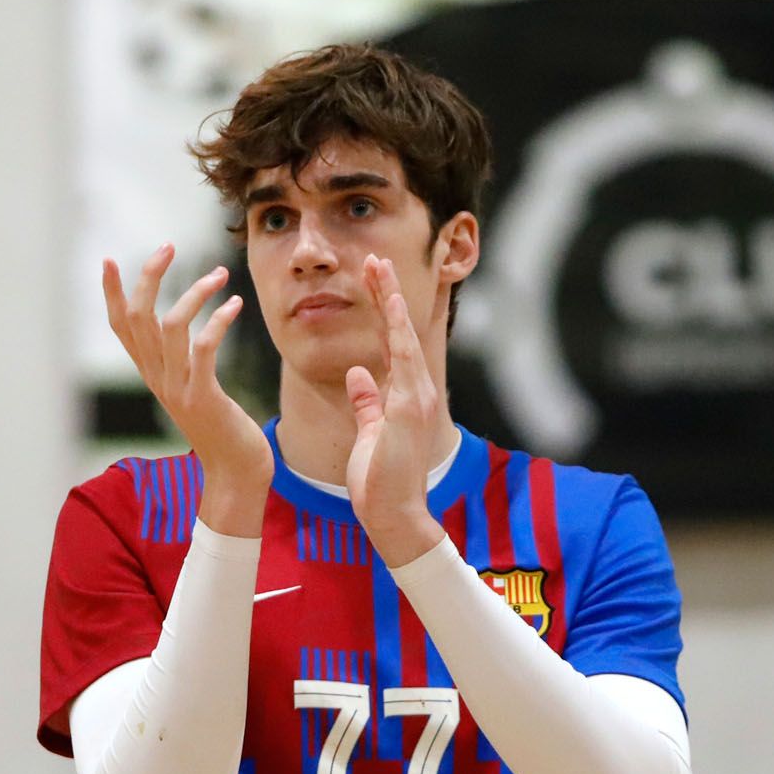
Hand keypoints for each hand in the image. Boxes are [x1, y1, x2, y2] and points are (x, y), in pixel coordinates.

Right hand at [102, 245, 270, 535]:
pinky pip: (204, 347)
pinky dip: (218, 320)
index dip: (112, 293)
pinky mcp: (203, 397)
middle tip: (169, 246)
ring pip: (170, 326)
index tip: (110, 260)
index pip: (120, 327)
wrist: (234, 474)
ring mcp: (177, 389)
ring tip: (221, 274)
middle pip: (138, 318)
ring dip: (195, 292)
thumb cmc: (221, 430)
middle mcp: (157, 379)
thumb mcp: (193, 390)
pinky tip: (235, 304)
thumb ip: (182, 363)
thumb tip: (181, 331)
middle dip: (149, 277)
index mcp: (152, 375)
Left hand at [345, 255, 449, 565]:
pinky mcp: (410, 407)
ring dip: (390, 300)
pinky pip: (402, 360)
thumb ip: (367, 403)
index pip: (392, 343)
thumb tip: (357, 375)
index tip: (372, 281)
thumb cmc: (380, 480)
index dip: (383, 311)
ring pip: (403, 336)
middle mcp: (416, 390)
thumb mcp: (370, 433)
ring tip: (377, 266)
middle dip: (387, 294)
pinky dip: (397, 330)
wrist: (395, 514)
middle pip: (400, 331)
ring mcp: (416, 397)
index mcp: (405, 396)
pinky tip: (390, 304)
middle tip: (374, 259)